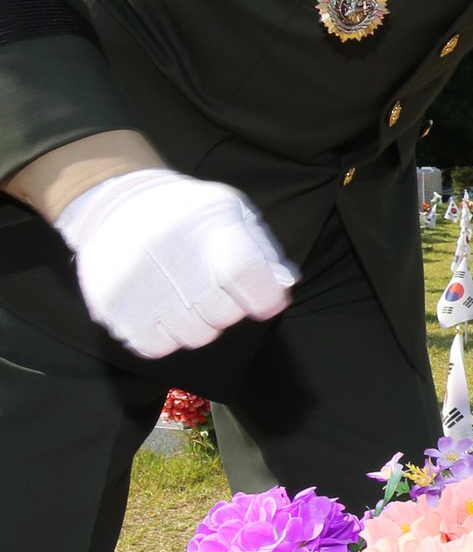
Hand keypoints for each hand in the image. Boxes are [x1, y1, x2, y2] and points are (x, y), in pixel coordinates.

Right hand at [55, 169, 297, 357]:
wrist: (118, 204)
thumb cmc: (189, 216)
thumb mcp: (231, 213)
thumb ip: (263, 251)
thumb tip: (282, 287)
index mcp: (207, 221)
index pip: (245, 272)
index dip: (264, 296)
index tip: (264, 301)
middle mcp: (170, 249)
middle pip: (223, 314)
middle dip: (227, 308)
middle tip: (211, 289)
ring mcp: (136, 279)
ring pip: (193, 336)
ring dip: (197, 324)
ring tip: (184, 296)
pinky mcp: (110, 303)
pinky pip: (156, 347)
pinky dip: (164, 336)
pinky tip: (160, 309)